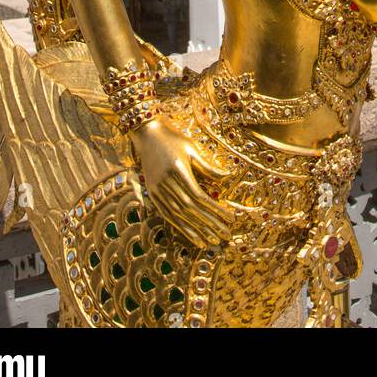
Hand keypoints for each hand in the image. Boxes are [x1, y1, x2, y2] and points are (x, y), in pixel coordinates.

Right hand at [131, 118, 233, 250]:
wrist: (147, 134)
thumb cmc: (173, 139)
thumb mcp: (192, 149)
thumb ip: (208, 167)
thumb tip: (227, 177)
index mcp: (177, 170)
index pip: (199, 196)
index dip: (215, 210)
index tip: (230, 218)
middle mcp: (165, 183)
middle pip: (190, 209)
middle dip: (209, 224)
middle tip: (225, 236)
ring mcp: (156, 190)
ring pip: (178, 216)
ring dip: (195, 231)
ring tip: (210, 242)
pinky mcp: (152, 194)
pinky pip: (167, 215)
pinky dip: (181, 227)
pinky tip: (192, 236)